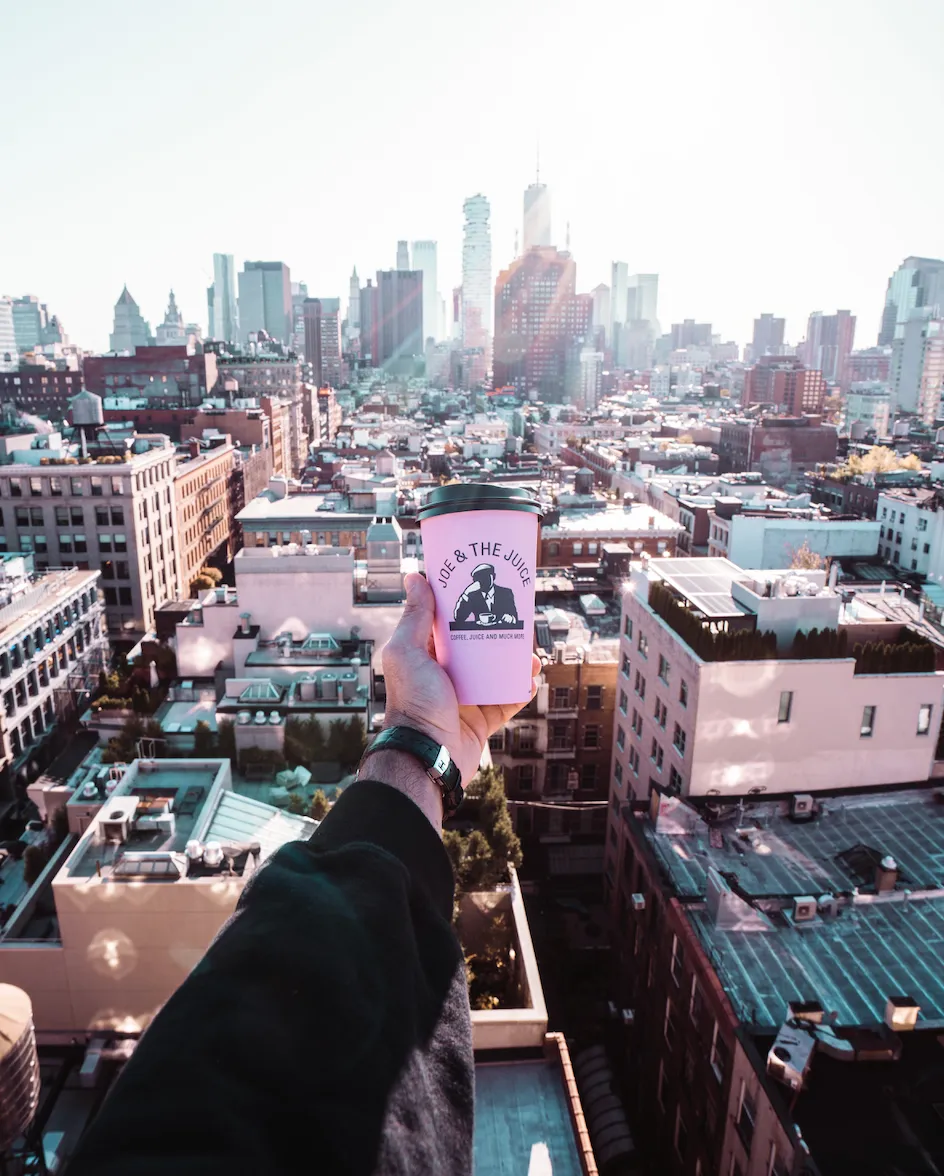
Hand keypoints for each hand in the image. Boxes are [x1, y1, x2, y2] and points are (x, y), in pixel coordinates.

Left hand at [382, 573, 539, 784]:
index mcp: (426, 655)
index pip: (448, 623)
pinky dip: (520, 688)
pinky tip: (529, 676)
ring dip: (515, 659)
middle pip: (478, 645)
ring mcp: (466, 697)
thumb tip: (415, 577)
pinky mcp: (483, 719)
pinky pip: (508, 699)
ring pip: (497, 671)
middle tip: (516, 616)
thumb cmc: (413, 705)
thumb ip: (415, 617)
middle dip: (498, 630)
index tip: (483, 586)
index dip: (465, 603)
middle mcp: (446, 675)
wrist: (428, 756)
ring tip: (528, 649)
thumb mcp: (407, 652)